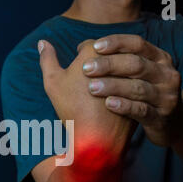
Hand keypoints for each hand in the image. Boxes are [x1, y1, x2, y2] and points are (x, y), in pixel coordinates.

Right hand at [39, 39, 134, 155]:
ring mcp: (132, 73)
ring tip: (105, 90)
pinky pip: (133, 82)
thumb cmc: (72, 109)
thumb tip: (42, 42)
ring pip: (124, 67)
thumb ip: (47, 59)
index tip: (79, 71)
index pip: (89, 44)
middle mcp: (117, 58)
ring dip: (116, 74)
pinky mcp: (140, 90)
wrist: (97, 139)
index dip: (82, 57)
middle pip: (109, 54)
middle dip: (102, 63)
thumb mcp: (53, 83)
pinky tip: (114, 100)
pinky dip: (125, 88)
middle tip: (92, 80)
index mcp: (94, 52)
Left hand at [82, 34, 181, 146]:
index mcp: (160, 58)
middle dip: (109, 65)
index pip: (138, 44)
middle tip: (86, 68)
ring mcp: (166, 97)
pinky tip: (108, 104)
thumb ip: (115, 59)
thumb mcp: (137, 74)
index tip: (95, 47)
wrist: (172, 124)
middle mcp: (166, 75)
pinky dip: (124, 106)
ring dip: (113, 86)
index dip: (117, 43)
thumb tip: (81, 46)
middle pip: (136, 65)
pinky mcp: (161, 118)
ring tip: (91, 87)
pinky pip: (141, 110)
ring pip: (138, 88)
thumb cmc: (144, 94)